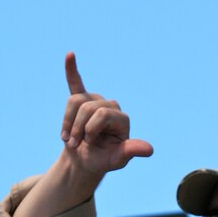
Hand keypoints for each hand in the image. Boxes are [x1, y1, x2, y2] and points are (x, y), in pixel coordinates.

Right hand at [60, 52, 152, 175]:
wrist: (85, 160)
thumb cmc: (102, 161)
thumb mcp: (116, 160)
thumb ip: (130, 151)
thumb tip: (150, 150)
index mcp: (122, 119)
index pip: (102, 114)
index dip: (90, 130)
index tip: (89, 144)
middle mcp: (111, 106)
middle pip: (87, 107)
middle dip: (77, 128)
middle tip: (76, 145)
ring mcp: (96, 101)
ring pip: (74, 102)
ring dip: (68, 122)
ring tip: (68, 138)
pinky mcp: (82, 100)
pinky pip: (75, 83)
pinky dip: (71, 69)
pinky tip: (69, 55)